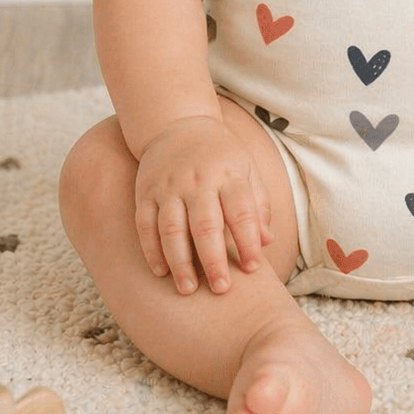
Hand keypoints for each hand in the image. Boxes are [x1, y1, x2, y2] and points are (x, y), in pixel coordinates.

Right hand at [133, 116, 273, 294]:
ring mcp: (169, 186)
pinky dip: (151, 250)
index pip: (242, 212)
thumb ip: (258, 206)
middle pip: (206, 225)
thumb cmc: (220, 155)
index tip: (253, 268)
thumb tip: (268, 242)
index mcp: (229, 174)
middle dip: (214, 259)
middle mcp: (198, 180)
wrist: (178, 124)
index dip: (248, 242)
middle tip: (221, 289)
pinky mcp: (146, 192)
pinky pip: (145, 224)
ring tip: (188, 289)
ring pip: (172, 228)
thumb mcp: (246, 170)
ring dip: (180, 261)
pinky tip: (161, 272)